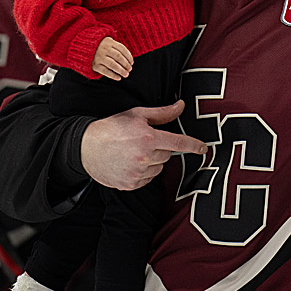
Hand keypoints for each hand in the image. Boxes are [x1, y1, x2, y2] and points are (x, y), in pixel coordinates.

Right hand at [81, 99, 208, 190]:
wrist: (86, 147)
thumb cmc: (112, 127)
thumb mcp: (137, 114)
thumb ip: (163, 113)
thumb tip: (181, 106)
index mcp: (148, 138)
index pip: (179, 143)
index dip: (194, 146)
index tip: (204, 149)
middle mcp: (145, 158)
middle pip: (168, 155)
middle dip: (161, 147)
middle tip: (144, 141)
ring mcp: (137, 173)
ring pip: (159, 168)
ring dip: (153, 161)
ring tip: (135, 152)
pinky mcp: (130, 184)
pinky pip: (148, 179)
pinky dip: (144, 172)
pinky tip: (131, 163)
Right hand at [93, 36, 132, 79]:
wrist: (83, 48)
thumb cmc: (100, 47)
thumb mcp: (108, 42)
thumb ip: (117, 47)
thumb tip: (129, 60)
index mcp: (109, 42)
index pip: (122, 49)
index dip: (129, 56)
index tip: (132, 62)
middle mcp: (104, 49)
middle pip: (118, 57)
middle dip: (126, 64)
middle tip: (130, 69)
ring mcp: (99, 57)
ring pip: (113, 64)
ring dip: (121, 70)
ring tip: (126, 74)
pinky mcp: (95, 65)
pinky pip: (105, 71)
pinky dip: (113, 75)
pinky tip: (118, 78)